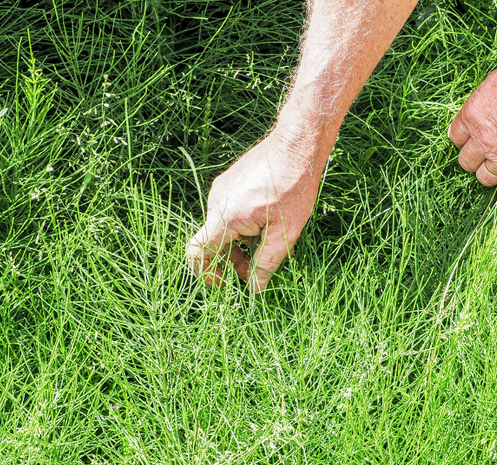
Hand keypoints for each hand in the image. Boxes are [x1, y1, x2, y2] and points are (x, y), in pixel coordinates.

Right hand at [185, 133, 323, 290]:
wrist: (297, 144)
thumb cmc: (294, 187)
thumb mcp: (285, 233)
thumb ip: (266, 262)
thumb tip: (254, 288)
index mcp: (226, 216)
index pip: (199, 252)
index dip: (206, 273)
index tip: (223, 285)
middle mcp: (217, 201)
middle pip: (213, 242)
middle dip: (231, 262)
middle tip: (254, 273)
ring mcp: (222, 189)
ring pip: (224, 228)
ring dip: (241, 245)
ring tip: (268, 249)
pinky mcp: (231, 182)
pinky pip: (230, 212)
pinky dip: (244, 227)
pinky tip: (269, 228)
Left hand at [448, 54, 496, 187]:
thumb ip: (487, 100)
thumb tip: (488, 106)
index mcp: (472, 116)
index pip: (456, 137)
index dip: (464, 139)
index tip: (472, 137)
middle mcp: (483, 140)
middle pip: (466, 162)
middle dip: (473, 158)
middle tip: (484, 153)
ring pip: (485, 177)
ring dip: (489, 172)